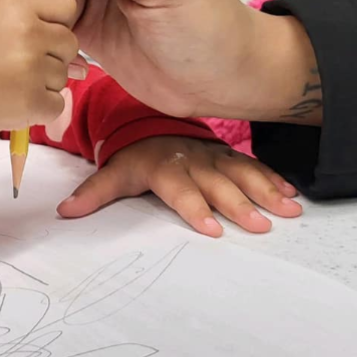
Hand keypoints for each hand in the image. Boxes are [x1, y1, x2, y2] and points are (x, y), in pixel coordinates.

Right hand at [0, 0, 83, 139]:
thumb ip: (30, 14)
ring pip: (63, 75)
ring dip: (43, 83)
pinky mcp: (32, 102)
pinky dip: (40, 108)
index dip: (56, 20)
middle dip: (51, 55)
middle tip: (17, 62)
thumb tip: (74, 39)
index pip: (67, 5)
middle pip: (69, 43)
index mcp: (16, 7)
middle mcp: (27, 35)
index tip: (38, 31)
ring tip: (10, 82)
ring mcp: (31, 69)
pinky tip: (14, 101)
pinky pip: (57, 104)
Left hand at [60, 136, 302, 235]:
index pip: (180, 190)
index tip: (211, 229)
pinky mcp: (230, 155)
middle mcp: (193, 160)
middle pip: (217, 184)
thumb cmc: (135, 159)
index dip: (194, 207)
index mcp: (164, 167)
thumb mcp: (113, 173)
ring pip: (242, 173)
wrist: (154, 128)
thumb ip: (93, 195)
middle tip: (260, 225)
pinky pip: (254, 166)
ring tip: (288, 209)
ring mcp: (214, 156)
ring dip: (265, 190)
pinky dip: (273, 178)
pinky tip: (292, 194)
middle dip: (238, 204)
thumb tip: (64, 213)